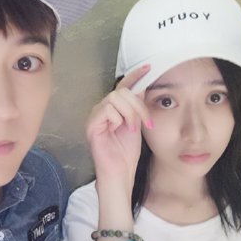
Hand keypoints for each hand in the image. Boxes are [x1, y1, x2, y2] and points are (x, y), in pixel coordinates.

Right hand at [86, 65, 151, 187]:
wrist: (120, 172)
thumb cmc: (126, 153)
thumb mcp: (137, 123)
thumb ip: (138, 106)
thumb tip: (143, 86)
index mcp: (114, 109)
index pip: (123, 87)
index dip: (135, 76)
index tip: (149, 68)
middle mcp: (103, 110)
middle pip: (122, 91)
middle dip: (138, 105)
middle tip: (145, 122)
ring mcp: (95, 117)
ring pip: (115, 98)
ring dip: (130, 112)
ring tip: (133, 127)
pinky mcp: (91, 125)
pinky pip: (107, 109)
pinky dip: (118, 118)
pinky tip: (120, 129)